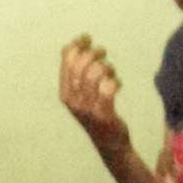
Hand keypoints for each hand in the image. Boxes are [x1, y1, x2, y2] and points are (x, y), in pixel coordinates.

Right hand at [60, 34, 127, 152]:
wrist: (110, 145)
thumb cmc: (97, 114)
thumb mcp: (80, 95)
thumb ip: (76, 74)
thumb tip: (74, 45)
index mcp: (65, 93)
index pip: (66, 61)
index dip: (76, 45)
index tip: (86, 37)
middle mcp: (73, 100)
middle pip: (80, 66)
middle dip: (92, 53)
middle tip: (103, 51)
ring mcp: (87, 108)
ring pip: (92, 75)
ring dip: (104, 66)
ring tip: (111, 69)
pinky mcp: (103, 115)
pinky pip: (106, 90)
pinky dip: (114, 81)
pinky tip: (118, 83)